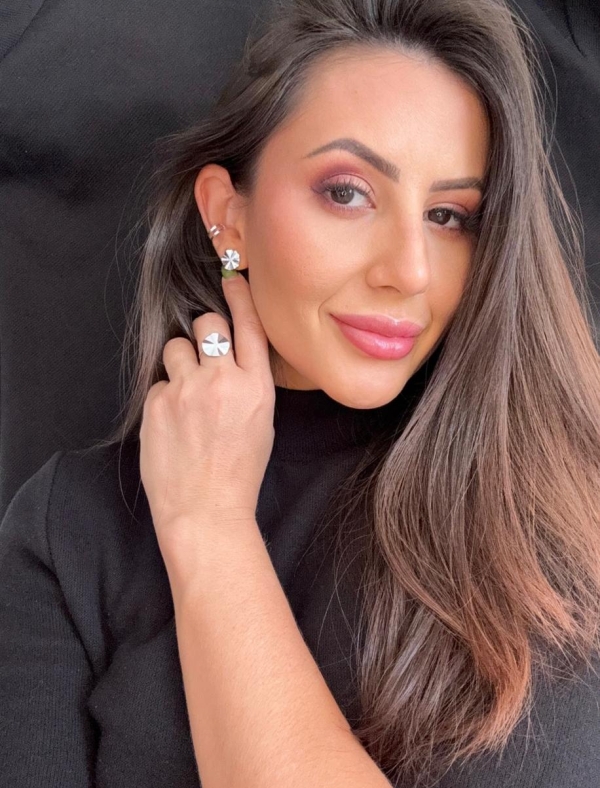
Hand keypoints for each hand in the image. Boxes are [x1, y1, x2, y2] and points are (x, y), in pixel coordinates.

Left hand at [139, 272, 275, 552]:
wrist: (205, 510)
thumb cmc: (239, 472)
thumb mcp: (262, 422)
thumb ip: (248, 383)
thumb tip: (230, 354)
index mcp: (256, 386)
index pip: (249, 324)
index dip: (239, 296)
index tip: (231, 276)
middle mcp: (222, 380)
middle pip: (208, 324)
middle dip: (204, 334)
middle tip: (203, 358)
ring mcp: (186, 390)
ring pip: (176, 347)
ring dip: (180, 364)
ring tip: (185, 397)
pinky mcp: (157, 403)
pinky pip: (159, 382)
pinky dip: (165, 396)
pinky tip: (173, 423)